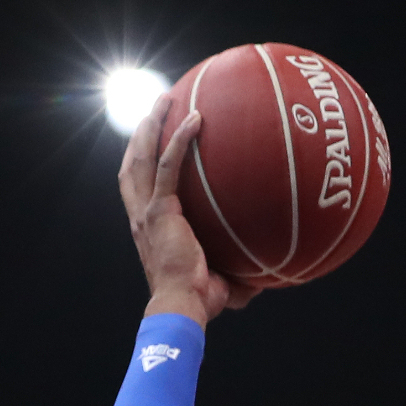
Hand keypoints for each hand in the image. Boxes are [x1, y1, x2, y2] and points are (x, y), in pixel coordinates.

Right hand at [118, 98, 258, 325]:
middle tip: (156, 108)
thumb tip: (272, 274)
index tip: (152, 143)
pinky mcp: (160, 211)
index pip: (139, 187)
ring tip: (166, 98)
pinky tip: (196, 118)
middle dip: (141, 133)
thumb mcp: (221, 281)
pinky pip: (169, 165)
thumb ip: (240, 272)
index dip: (142, 162)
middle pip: (133, 163)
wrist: (183, 307)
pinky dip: (179, 140)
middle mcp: (140, 215)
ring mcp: (147, 211)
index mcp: (149, 228)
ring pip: (143, 156)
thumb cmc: (200, 303)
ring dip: (152, 124)